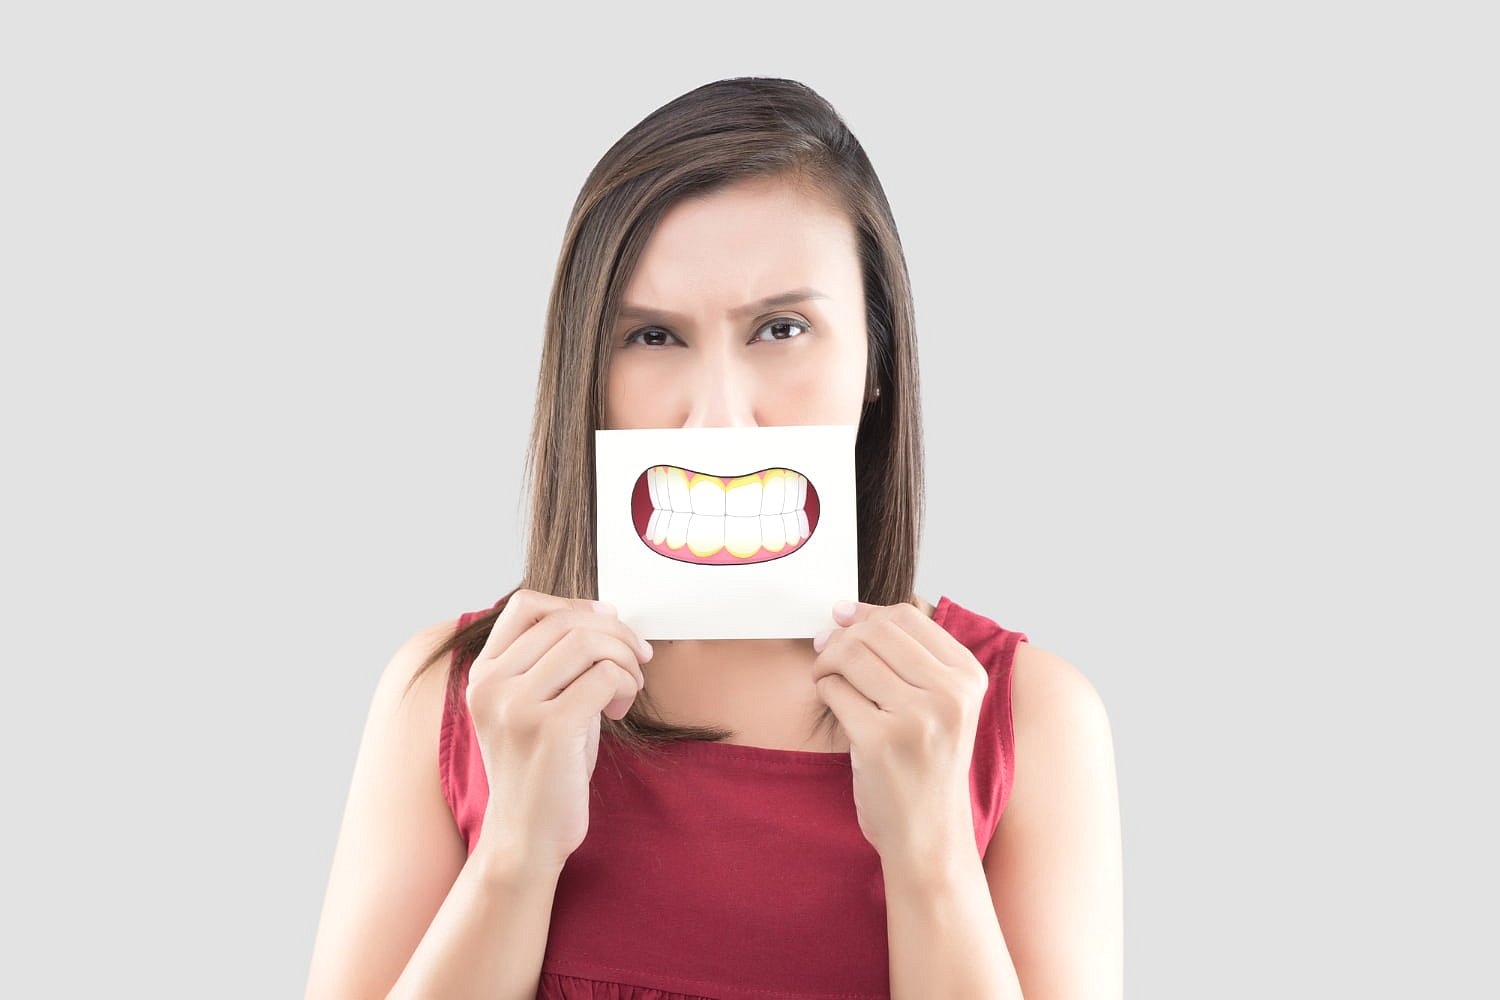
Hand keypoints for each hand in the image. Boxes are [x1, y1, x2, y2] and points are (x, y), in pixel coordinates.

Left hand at [811, 600, 988, 864]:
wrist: (929, 836)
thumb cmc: (926, 765)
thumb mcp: (940, 705)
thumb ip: (907, 656)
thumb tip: (846, 611)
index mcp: (968, 678)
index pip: (907, 616)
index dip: (866, 614)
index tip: (841, 621)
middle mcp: (949, 694)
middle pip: (876, 631)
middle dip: (841, 638)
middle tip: (826, 655)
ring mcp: (916, 718)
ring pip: (851, 655)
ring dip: (827, 662)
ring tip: (826, 679)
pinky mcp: (880, 741)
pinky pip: (835, 689)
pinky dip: (825, 691)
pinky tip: (835, 707)